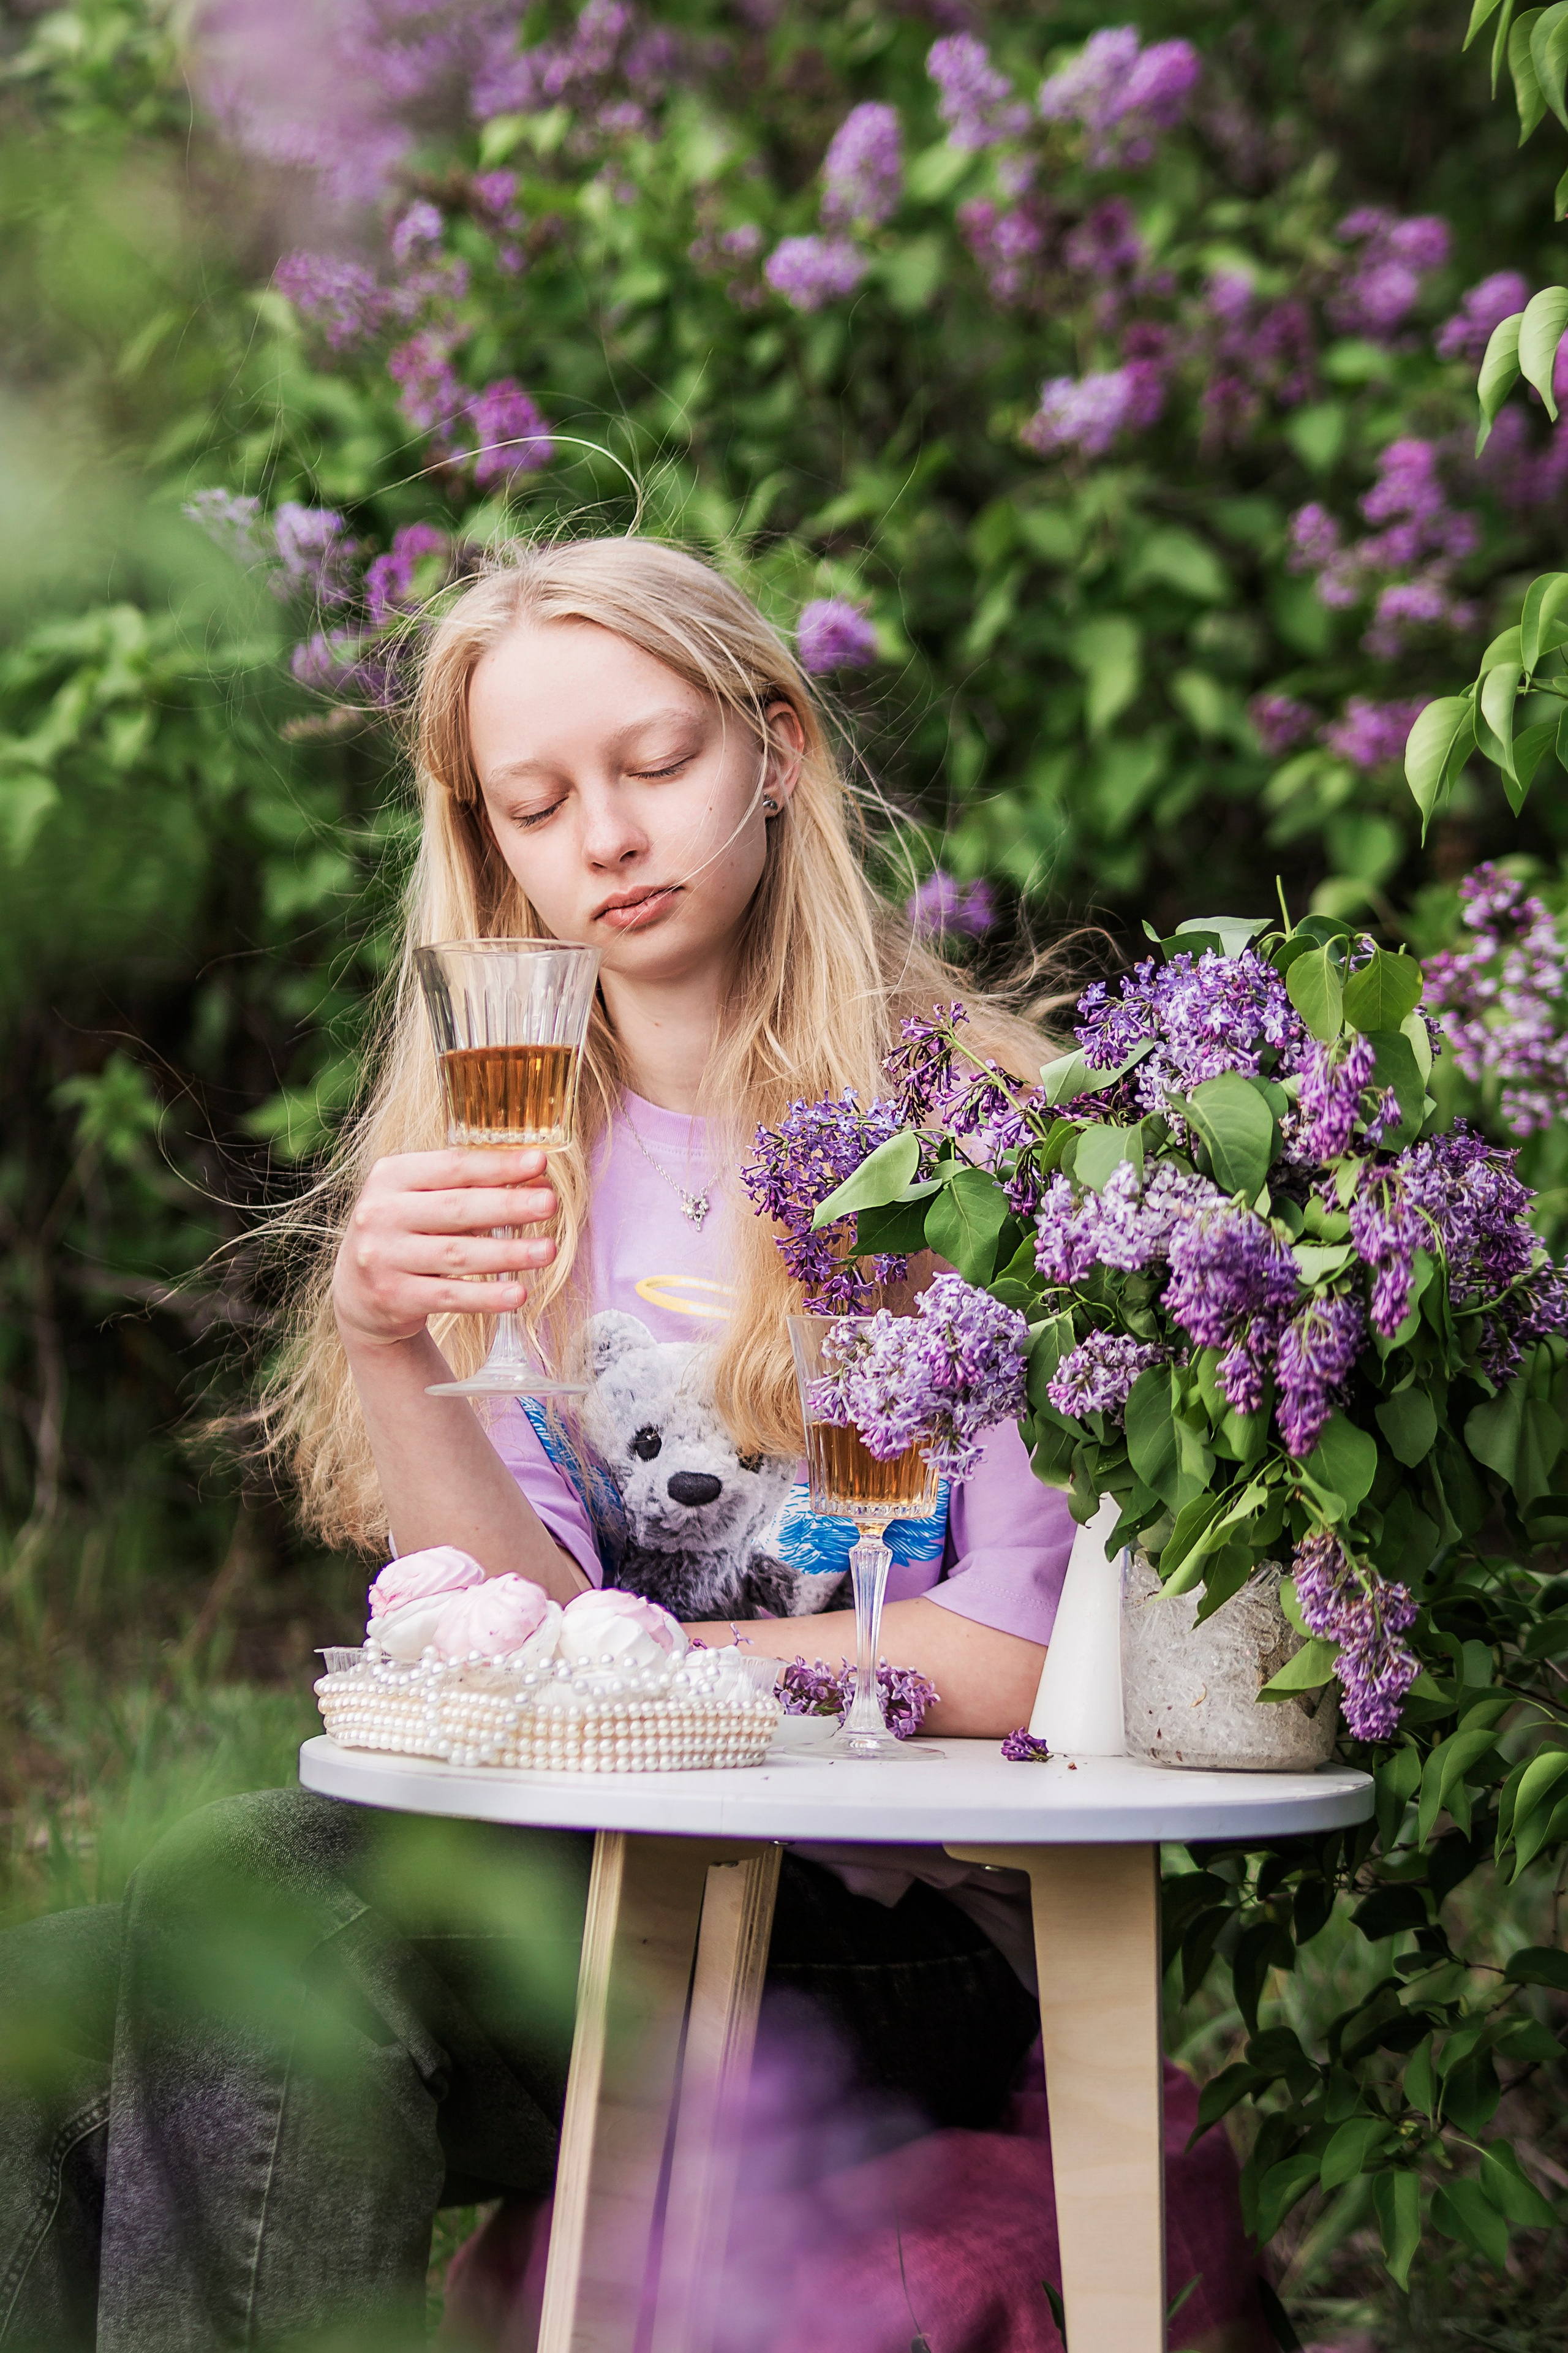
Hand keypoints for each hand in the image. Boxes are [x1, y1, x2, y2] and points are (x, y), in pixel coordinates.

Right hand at [332, 1147, 558, 1350]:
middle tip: (549, 1203)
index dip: (497, 1165)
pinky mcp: (392, 1297)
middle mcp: (380, 1214)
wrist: (357, 1292)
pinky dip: (486, 1296)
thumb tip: (536, 1181)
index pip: (452, 1166)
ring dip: (507, 1253)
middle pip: (456, 1209)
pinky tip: (518, 1294)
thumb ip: (467, 1187)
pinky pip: (449, 1296)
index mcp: (391, 1176)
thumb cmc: (406, 1231)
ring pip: (456, 1254)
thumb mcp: (421, 1198)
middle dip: (507, 1206)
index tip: (539, 1163)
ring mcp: (382, 1258)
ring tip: (548, 1250)